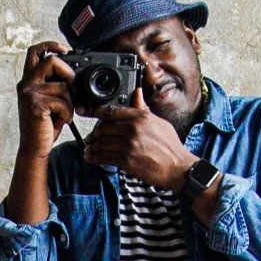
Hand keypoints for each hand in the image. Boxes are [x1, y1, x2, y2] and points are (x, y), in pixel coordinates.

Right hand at [16, 41, 75, 158]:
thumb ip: (55, 85)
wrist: (34, 148)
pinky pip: (63, 101)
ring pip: (63, 86)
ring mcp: (29, 94)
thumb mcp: (49, 101)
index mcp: (27, 81)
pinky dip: (67, 113)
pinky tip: (61, 120)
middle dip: (68, 72)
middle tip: (72, 87)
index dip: (51, 45)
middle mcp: (25, 84)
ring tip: (64, 114)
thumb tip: (74, 75)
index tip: (65, 49)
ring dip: (70, 102)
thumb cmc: (43, 126)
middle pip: (51, 60)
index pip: (35, 52)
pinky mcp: (36, 105)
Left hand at [79, 88, 197, 190]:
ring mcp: (129, 145)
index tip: (83, 110)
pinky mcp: (126, 160)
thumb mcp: (159, 122)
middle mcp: (133, 129)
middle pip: (103, 128)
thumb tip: (137, 94)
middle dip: (94, 134)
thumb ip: (143, 109)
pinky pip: (104, 157)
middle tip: (90, 138)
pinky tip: (91, 158)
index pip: (111, 111)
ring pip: (101, 143)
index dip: (94, 110)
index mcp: (140, 117)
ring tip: (89, 149)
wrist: (177, 167)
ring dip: (92, 147)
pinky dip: (94, 158)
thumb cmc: (170, 146)